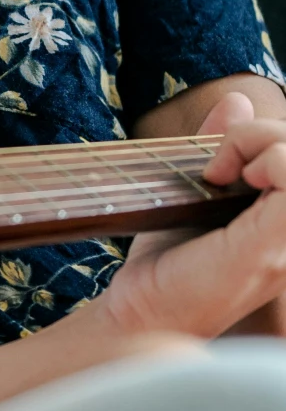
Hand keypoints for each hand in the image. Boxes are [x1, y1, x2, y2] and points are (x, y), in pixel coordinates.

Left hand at [99, 92, 285, 339]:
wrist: (138, 311)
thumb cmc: (165, 264)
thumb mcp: (195, 190)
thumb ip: (224, 146)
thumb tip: (236, 99)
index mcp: (285, 220)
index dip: (270, 139)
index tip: (216, 161)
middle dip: (267, 133)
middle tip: (217, 160)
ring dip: (265, 142)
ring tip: (222, 169)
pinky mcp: (272, 247)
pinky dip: (267, 158)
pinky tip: (225, 179)